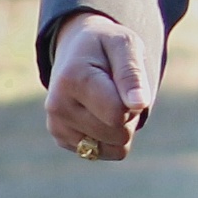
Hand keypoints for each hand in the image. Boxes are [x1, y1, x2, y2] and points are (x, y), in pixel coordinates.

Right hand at [46, 11, 151, 161]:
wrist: (77, 50)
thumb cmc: (106, 46)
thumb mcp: (125, 45)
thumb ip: (132, 74)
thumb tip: (139, 104)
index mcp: (73, 80)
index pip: (117, 114)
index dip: (134, 101)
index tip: (127, 81)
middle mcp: (57, 107)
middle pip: (119, 133)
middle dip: (130, 114)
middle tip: (118, 89)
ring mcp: (57, 126)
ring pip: (114, 147)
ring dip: (122, 125)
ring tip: (108, 99)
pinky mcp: (62, 139)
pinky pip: (104, 152)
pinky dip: (111, 136)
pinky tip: (100, 113)